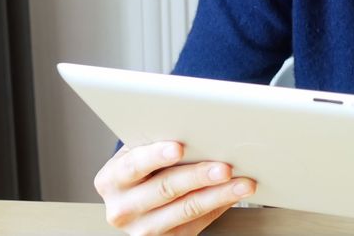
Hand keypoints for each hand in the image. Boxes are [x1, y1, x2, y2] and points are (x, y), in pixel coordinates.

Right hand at [94, 141, 255, 235]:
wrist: (137, 203)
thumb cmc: (144, 169)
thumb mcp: (140, 153)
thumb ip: (157, 143)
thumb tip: (198, 128)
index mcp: (111, 179)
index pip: (134, 165)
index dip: (156, 155)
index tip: (179, 147)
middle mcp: (122, 208)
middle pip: (165, 189)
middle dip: (198, 175)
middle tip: (225, 167)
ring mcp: (143, 228)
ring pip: (187, 209)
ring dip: (219, 194)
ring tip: (242, 183)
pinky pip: (197, 223)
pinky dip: (220, 206)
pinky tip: (234, 195)